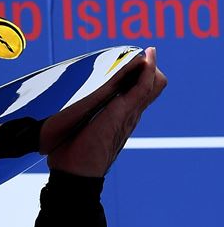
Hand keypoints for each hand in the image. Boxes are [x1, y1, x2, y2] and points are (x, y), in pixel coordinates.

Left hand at [46, 47, 166, 176]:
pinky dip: (146, 73)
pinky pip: (141, 90)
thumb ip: (85, 120)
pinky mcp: (120, 114)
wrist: (76, 173)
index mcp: (119, 119)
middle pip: (152, 88)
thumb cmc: (74, 155)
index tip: (138, 61)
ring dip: (150, 67)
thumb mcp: (82, 131)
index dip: (142, 77)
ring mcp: (127, 115)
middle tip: (145, 55)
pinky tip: (144, 60)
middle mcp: (128, 116)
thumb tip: (75, 114)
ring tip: (147, 53)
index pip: (140, 94)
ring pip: (151, 86)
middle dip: (150, 69)